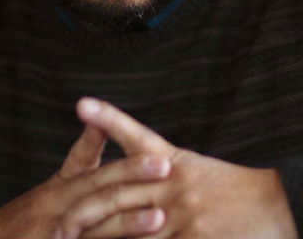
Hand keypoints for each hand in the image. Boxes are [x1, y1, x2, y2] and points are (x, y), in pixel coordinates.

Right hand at [0, 123, 169, 238]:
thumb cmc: (33, 213)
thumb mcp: (57, 183)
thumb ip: (82, 156)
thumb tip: (101, 124)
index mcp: (63, 186)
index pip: (90, 162)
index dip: (124, 157)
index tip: (160, 154)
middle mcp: (57, 204)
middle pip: (98, 187)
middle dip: (131, 175)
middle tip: (165, 168)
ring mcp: (54, 230)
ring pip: (93, 224)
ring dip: (125, 222)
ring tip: (156, 219)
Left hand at [56, 97, 297, 238]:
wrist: (273, 207)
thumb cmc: (232, 188)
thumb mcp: (193, 170)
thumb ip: (162, 172)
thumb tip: (135, 176)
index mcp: (171, 160)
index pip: (135, 136)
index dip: (108, 119)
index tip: (83, 105)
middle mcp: (171, 184)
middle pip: (118, 194)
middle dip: (84, 211)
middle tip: (57, 223)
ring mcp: (180, 215)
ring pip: (131, 230)